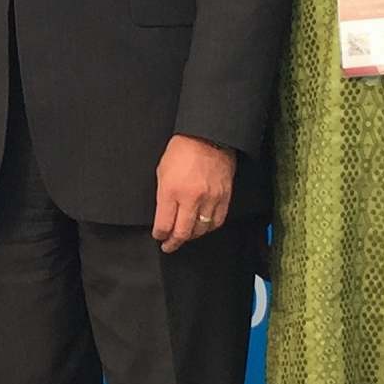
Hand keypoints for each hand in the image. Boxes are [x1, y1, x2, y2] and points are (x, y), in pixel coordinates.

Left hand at [151, 135, 235, 252]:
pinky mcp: (224, 197)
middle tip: (169, 246)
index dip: (160, 235)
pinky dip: (208, 228)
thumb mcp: (162, 172)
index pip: (164, 225)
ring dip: (191, 236)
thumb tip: (163, 216)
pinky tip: (202, 227)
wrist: (208, 137)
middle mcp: (191, 198)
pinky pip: (217, 221)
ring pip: (201, 230)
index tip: (159, 236)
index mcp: (171, 191)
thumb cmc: (182, 151)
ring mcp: (210, 199)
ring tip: (185, 235)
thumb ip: (163, 197)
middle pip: (183, 233)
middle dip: (173, 243)